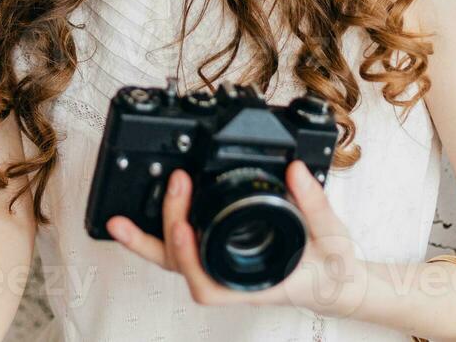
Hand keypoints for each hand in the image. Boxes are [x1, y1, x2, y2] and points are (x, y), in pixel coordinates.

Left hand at [106, 159, 370, 317]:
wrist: (336, 282)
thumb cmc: (332, 269)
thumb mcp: (333, 237)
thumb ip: (315, 203)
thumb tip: (294, 170)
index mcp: (254, 283)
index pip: (208, 285)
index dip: (189, 259)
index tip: (184, 226)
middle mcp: (231, 279)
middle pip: (178, 269)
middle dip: (154, 238)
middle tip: (165, 190)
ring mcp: (222, 267)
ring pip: (174, 259)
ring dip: (146, 239)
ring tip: (119, 219)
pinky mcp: (220, 253)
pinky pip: (184, 247)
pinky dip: (162, 233)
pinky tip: (148, 214)